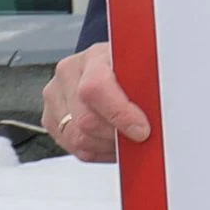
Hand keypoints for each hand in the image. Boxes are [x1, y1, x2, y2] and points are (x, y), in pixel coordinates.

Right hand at [39, 44, 149, 163]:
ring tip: (127, 140)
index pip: (96, 88)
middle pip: (86, 120)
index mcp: (94, 57)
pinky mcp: (50, 118)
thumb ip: (150, 88)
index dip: (119, 114)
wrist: (114, 65)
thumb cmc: (132, 68)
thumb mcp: (147, 68)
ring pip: (77, 138)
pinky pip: (72, 148)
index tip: (141, 131)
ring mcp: (55, 96)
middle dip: (117, 136)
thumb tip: (159, 112)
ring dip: (107, 146)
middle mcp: (68, 74)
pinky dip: (97, 151)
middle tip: (139, 138)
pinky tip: (112, 142)